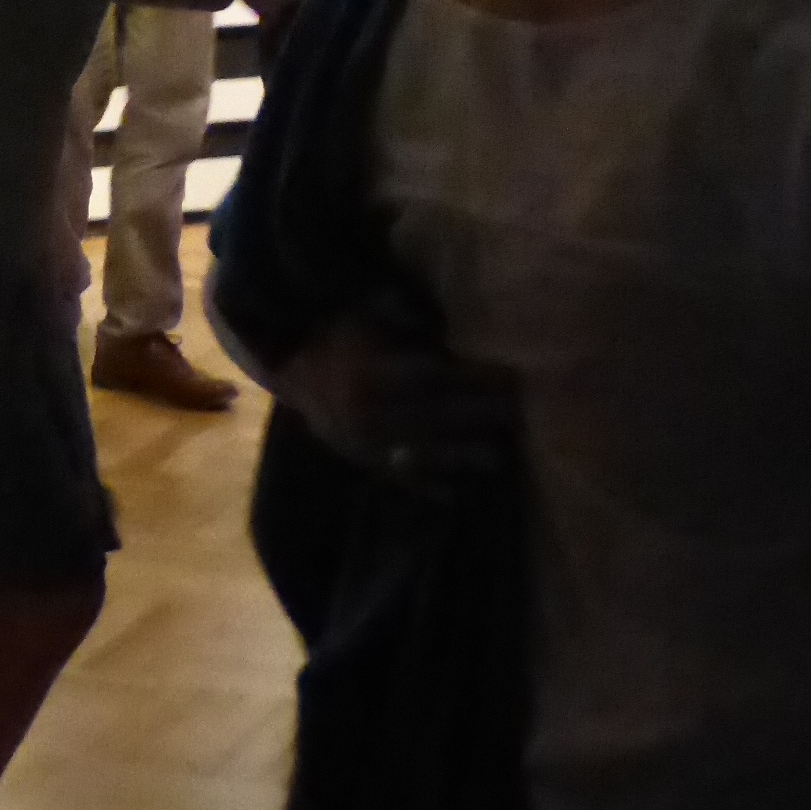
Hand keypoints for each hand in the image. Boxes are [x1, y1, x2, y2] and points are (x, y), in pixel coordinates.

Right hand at [276, 317, 516, 493]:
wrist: (291, 367)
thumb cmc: (338, 332)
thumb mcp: (365, 313)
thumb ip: (404, 317)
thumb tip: (450, 321)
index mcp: (374, 372)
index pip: (436, 377)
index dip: (475, 378)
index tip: (510, 376)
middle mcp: (371, 411)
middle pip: (436, 416)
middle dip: (479, 415)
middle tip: (519, 414)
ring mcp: (365, 441)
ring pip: (420, 452)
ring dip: (461, 457)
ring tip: (498, 458)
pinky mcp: (360, 460)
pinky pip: (397, 478)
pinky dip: (426, 488)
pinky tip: (456, 496)